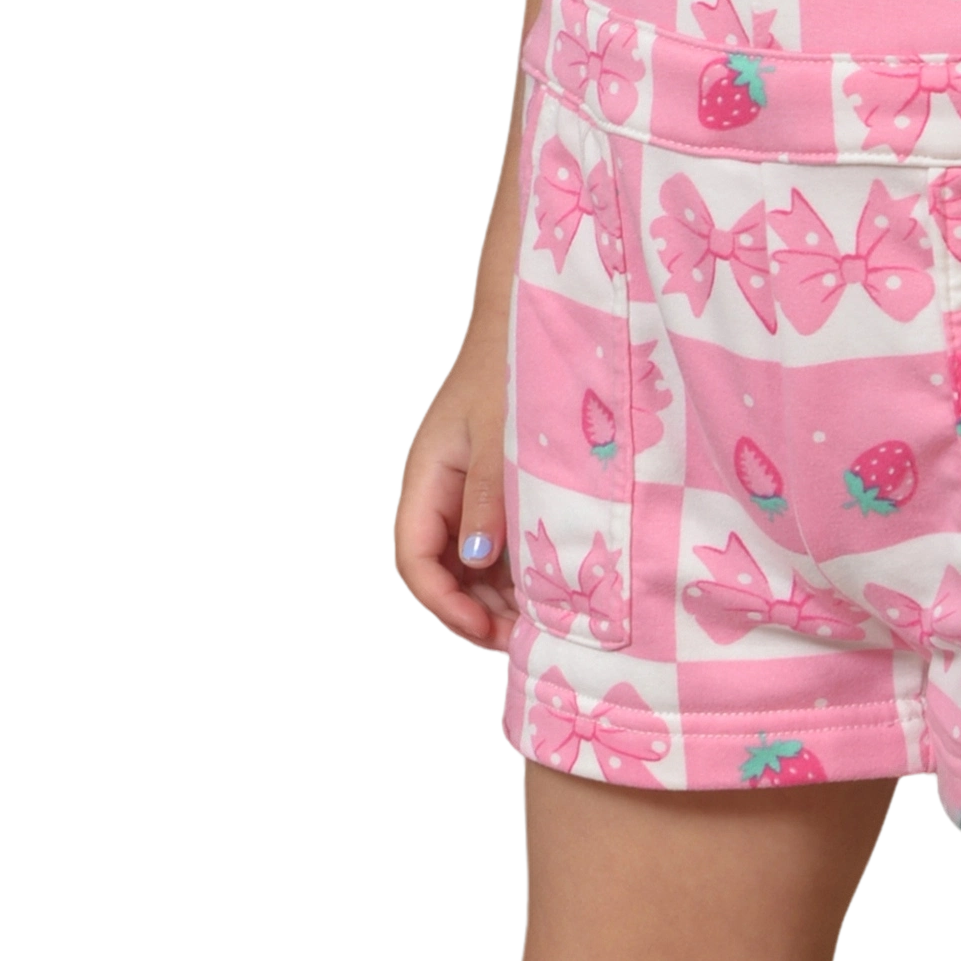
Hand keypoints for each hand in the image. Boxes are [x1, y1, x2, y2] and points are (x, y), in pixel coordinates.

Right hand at [391, 331, 516, 654]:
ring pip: (466, 562)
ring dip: (495, 596)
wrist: (539, 320)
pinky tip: (546, 586)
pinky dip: (513, 569)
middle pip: (439, 570)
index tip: (486, 630)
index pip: (414, 558)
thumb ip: (488, 498)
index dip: (443, 604)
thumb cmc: (516, 367)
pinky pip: (492, 540)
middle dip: (472, 611)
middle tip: (520, 639)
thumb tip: (473, 563)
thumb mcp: (503, 436)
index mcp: (428, 474)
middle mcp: (440, 487)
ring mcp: (467, 488)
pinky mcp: (496, 485)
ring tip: (538, 621)